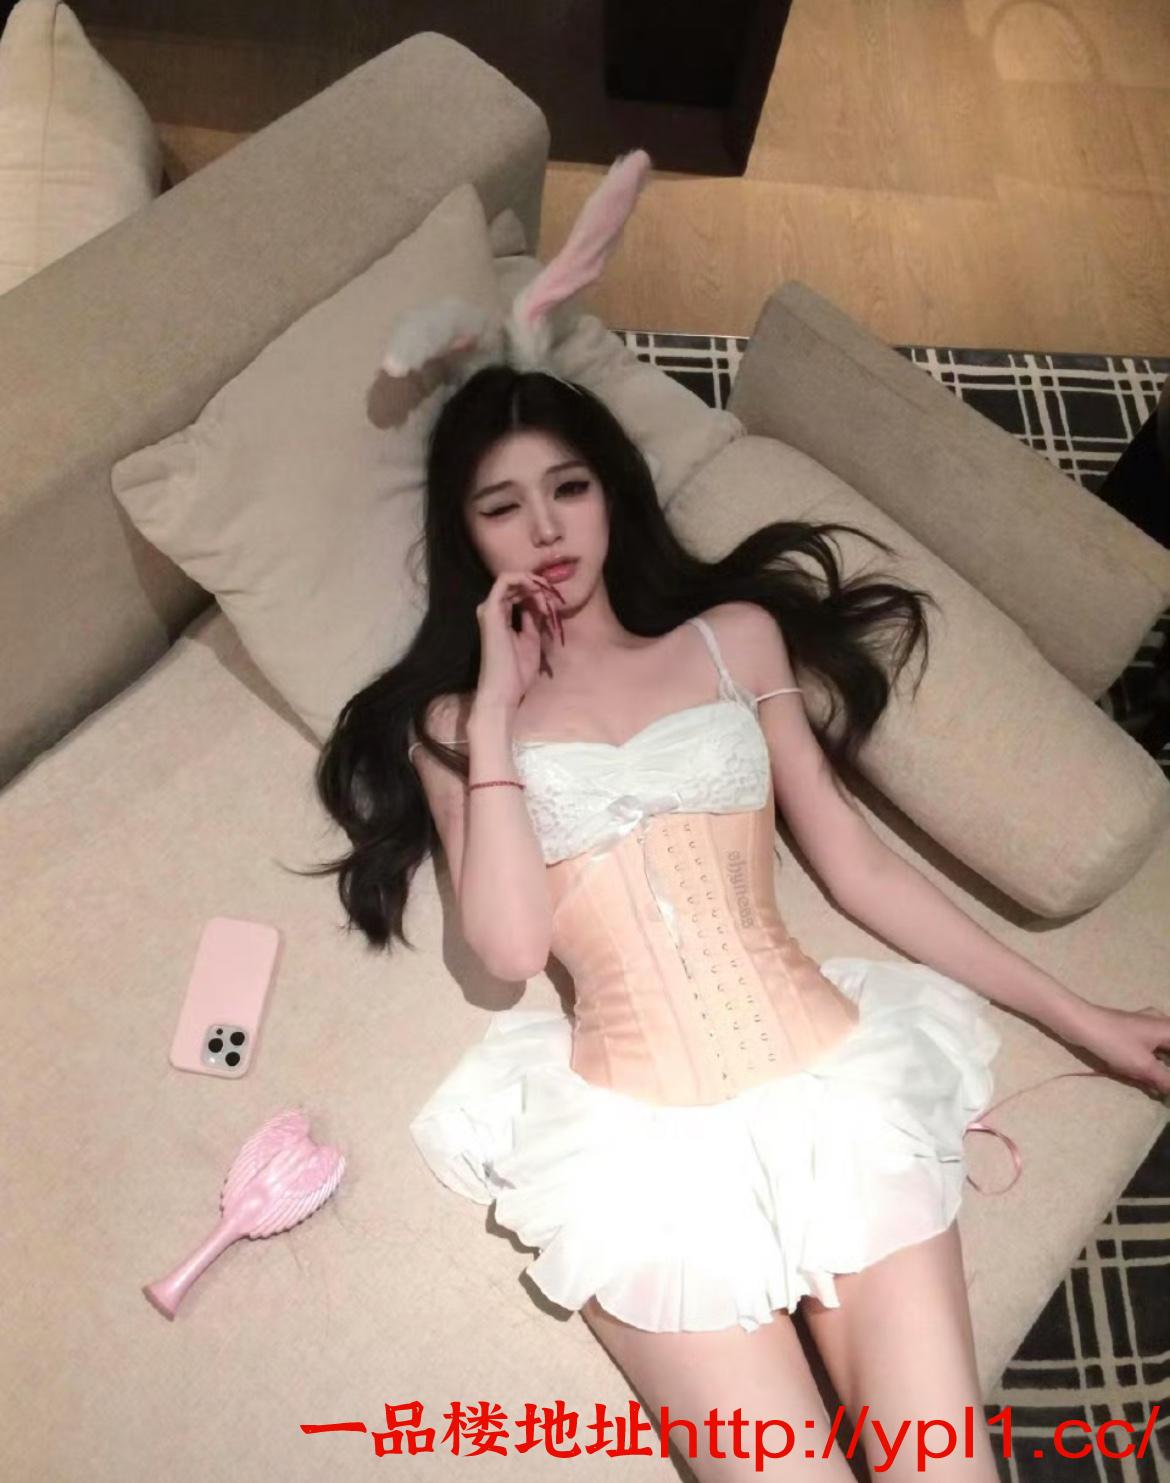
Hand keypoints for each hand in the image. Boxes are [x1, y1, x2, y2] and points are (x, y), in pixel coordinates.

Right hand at [474, 569, 566, 709]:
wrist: (505, 690)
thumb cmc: (518, 671)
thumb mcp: (532, 639)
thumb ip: (533, 619)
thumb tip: (539, 603)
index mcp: (501, 617)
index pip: (518, 592)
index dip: (538, 592)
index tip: (554, 603)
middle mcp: (492, 609)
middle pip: (516, 583)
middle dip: (539, 587)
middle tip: (553, 601)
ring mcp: (489, 609)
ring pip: (511, 578)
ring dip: (534, 585)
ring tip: (548, 601)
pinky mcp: (490, 610)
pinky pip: (505, 581)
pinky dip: (525, 581)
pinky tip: (539, 593)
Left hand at [1061, 1001, 1169, 1100]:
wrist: (1080, 1023)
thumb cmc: (1115, 1043)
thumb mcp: (1144, 1066)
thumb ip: (1166, 1080)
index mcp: (1169, 1029)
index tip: (1165, 1084)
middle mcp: (1161, 1024)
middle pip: (1169, 1049)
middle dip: (1165, 1072)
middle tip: (1162, 1087)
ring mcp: (1146, 1026)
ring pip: (1162, 1050)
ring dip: (1160, 1069)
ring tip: (1156, 1086)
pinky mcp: (1131, 1031)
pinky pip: (1150, 1049)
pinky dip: (1151, 1063)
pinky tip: (1147, 1078)